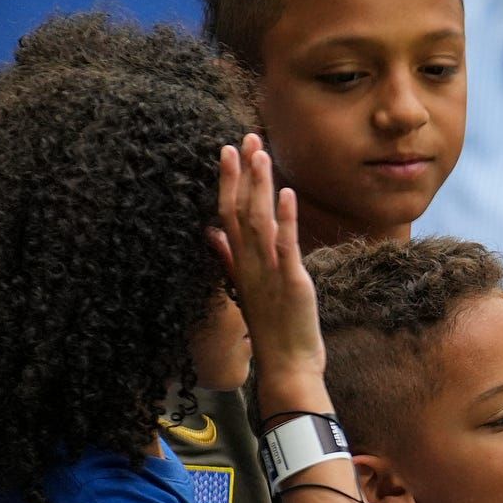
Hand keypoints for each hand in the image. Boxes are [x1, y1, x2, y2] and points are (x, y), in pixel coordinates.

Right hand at [208, 136, 324, 408]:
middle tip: (245, 136)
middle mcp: (249, 264)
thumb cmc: (272, 328)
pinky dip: (286, 218)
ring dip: (260, 186)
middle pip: (240, 210)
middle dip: (242, 173)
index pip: (227, 213)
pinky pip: (286, 245)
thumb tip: (210, 233)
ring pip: (259, 221)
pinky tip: (286, 192)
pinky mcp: (292, 282)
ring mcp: (269, 272)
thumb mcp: (247, 288)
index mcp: (239, 263)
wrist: (286, 365)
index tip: (227, 150)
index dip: (227, 181)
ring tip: (261, 152)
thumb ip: (228, 258)